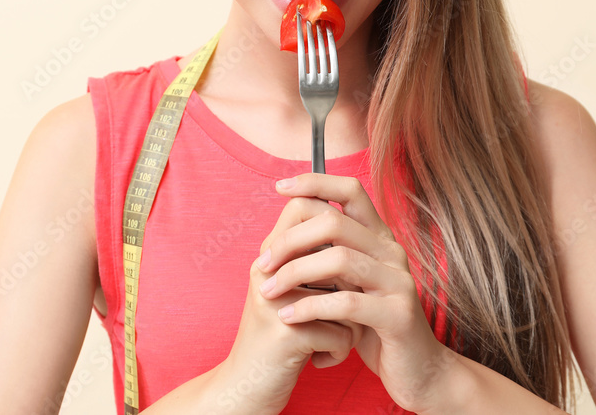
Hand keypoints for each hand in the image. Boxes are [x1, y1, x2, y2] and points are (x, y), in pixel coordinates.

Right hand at [213, 193, 363, 414]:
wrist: (245, 389)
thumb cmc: (277, 339)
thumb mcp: (286, 294)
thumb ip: (309, 262)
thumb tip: (349, 229)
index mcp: (268, 257)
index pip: (302, 206)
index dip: (332, 220)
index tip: (343, 256)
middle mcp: (267, 271)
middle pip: (332, 249)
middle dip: (349, 285)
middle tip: (340, 309)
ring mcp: (275, 301)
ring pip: (347, 297)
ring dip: (347, 324)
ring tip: (328, 336)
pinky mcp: (287, 334)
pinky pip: (343, 333)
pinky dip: (340, 351)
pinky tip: (319, 360)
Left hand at [256, 173, 454, 412]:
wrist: (416, 371)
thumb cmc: (374, 325)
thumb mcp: (352, 283)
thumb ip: (331, 256)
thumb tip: (286, 230)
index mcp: (379, 238)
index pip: (351, 191)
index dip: (315, 182)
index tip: (280, 186)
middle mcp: (392, 252)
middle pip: (335, 224)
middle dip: (290, 241)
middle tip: (262, 263)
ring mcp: (398, 282)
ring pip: (339, 260)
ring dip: (294, 274)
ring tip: (268, 292)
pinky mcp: (397, 315)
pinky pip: (346, 303)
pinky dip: (310, 308)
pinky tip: (288, 317)